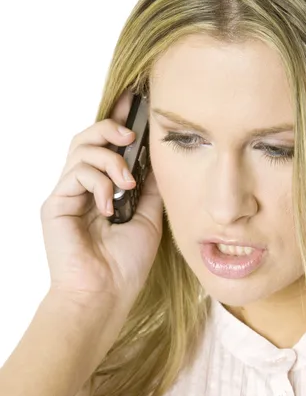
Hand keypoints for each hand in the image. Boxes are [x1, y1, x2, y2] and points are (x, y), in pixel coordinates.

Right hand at [40, 89, 162, 307]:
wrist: (106, 294)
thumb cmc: (126, 264)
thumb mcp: (149, 218)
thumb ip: (151, 186)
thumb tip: (160, 157)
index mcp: (106, 190)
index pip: (109, 148)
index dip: (120, 123)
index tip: (138, 102)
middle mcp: (85, 189)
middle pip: (89, 139)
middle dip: (112, 129)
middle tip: (132, 135)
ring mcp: (69, 194)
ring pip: (80, 149)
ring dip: (109, 158)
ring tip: (127, 182)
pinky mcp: (55, 203)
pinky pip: (76, 173)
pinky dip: (98, 182)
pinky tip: (110, 206)